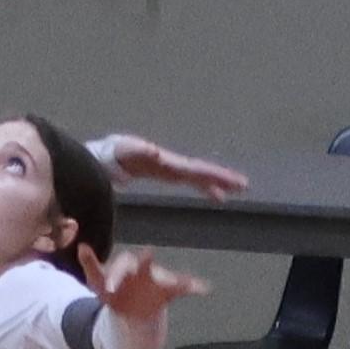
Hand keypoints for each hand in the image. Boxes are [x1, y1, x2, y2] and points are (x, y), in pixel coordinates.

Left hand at [80, 243, 208, 319]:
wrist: (129, 313)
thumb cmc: (114, 294)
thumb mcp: (98, 282)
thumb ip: (91, 264)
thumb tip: (82, 245)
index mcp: (125, 267)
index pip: (122, 265)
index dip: (116, 274)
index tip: (112, 288)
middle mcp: (143, 270)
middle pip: (144, 264)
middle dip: (145, 260)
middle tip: (148, 254)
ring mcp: (157, 280)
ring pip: (167, 277)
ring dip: (175, 278)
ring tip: (186, 282)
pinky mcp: (168, 291)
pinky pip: (183, 288)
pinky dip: (194, 287)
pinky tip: (205, 289)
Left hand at [108, 134, 248, 202]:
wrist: (105, 154)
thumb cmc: (113, 154)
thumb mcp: (123, 152)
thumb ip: (138, 152)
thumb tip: (154, 152)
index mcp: (166, 161)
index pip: (195, 169)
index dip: (214, 175)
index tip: (232, 181)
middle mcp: (172, 164)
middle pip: (201, 171)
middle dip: (222, 178)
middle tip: (244, 186)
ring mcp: (171, 168)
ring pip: (199, 177)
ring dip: (218, 184)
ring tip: (237, 192)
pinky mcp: (167, 174)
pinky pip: (191, 181)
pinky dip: (205, 187)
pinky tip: (216, 196)